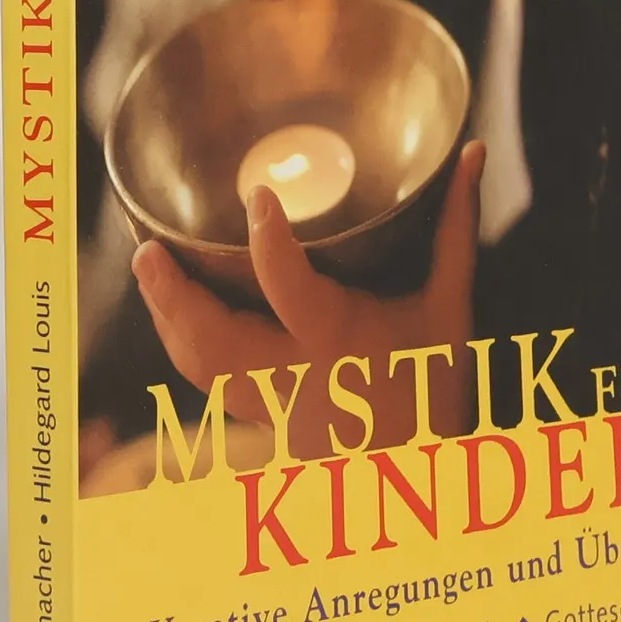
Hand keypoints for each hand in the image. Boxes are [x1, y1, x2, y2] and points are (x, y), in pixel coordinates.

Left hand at [133, 135, 487, 464]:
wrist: (414, 467)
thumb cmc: (433, 384)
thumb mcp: (450, 304)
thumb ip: (455, 227)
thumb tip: (473, 154)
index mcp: (341, 342)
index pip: (295, 292)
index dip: (271, 244)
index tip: (258, 197)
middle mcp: (296, 373)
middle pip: (214, 343)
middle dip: (175, 296)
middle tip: (147, 249)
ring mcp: (268, 398)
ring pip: (197, 364)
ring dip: (166, 315)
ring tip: (147, 264)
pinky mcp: (255, 410)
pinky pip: (202, 378)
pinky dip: (179, 338)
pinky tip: (167, 303)